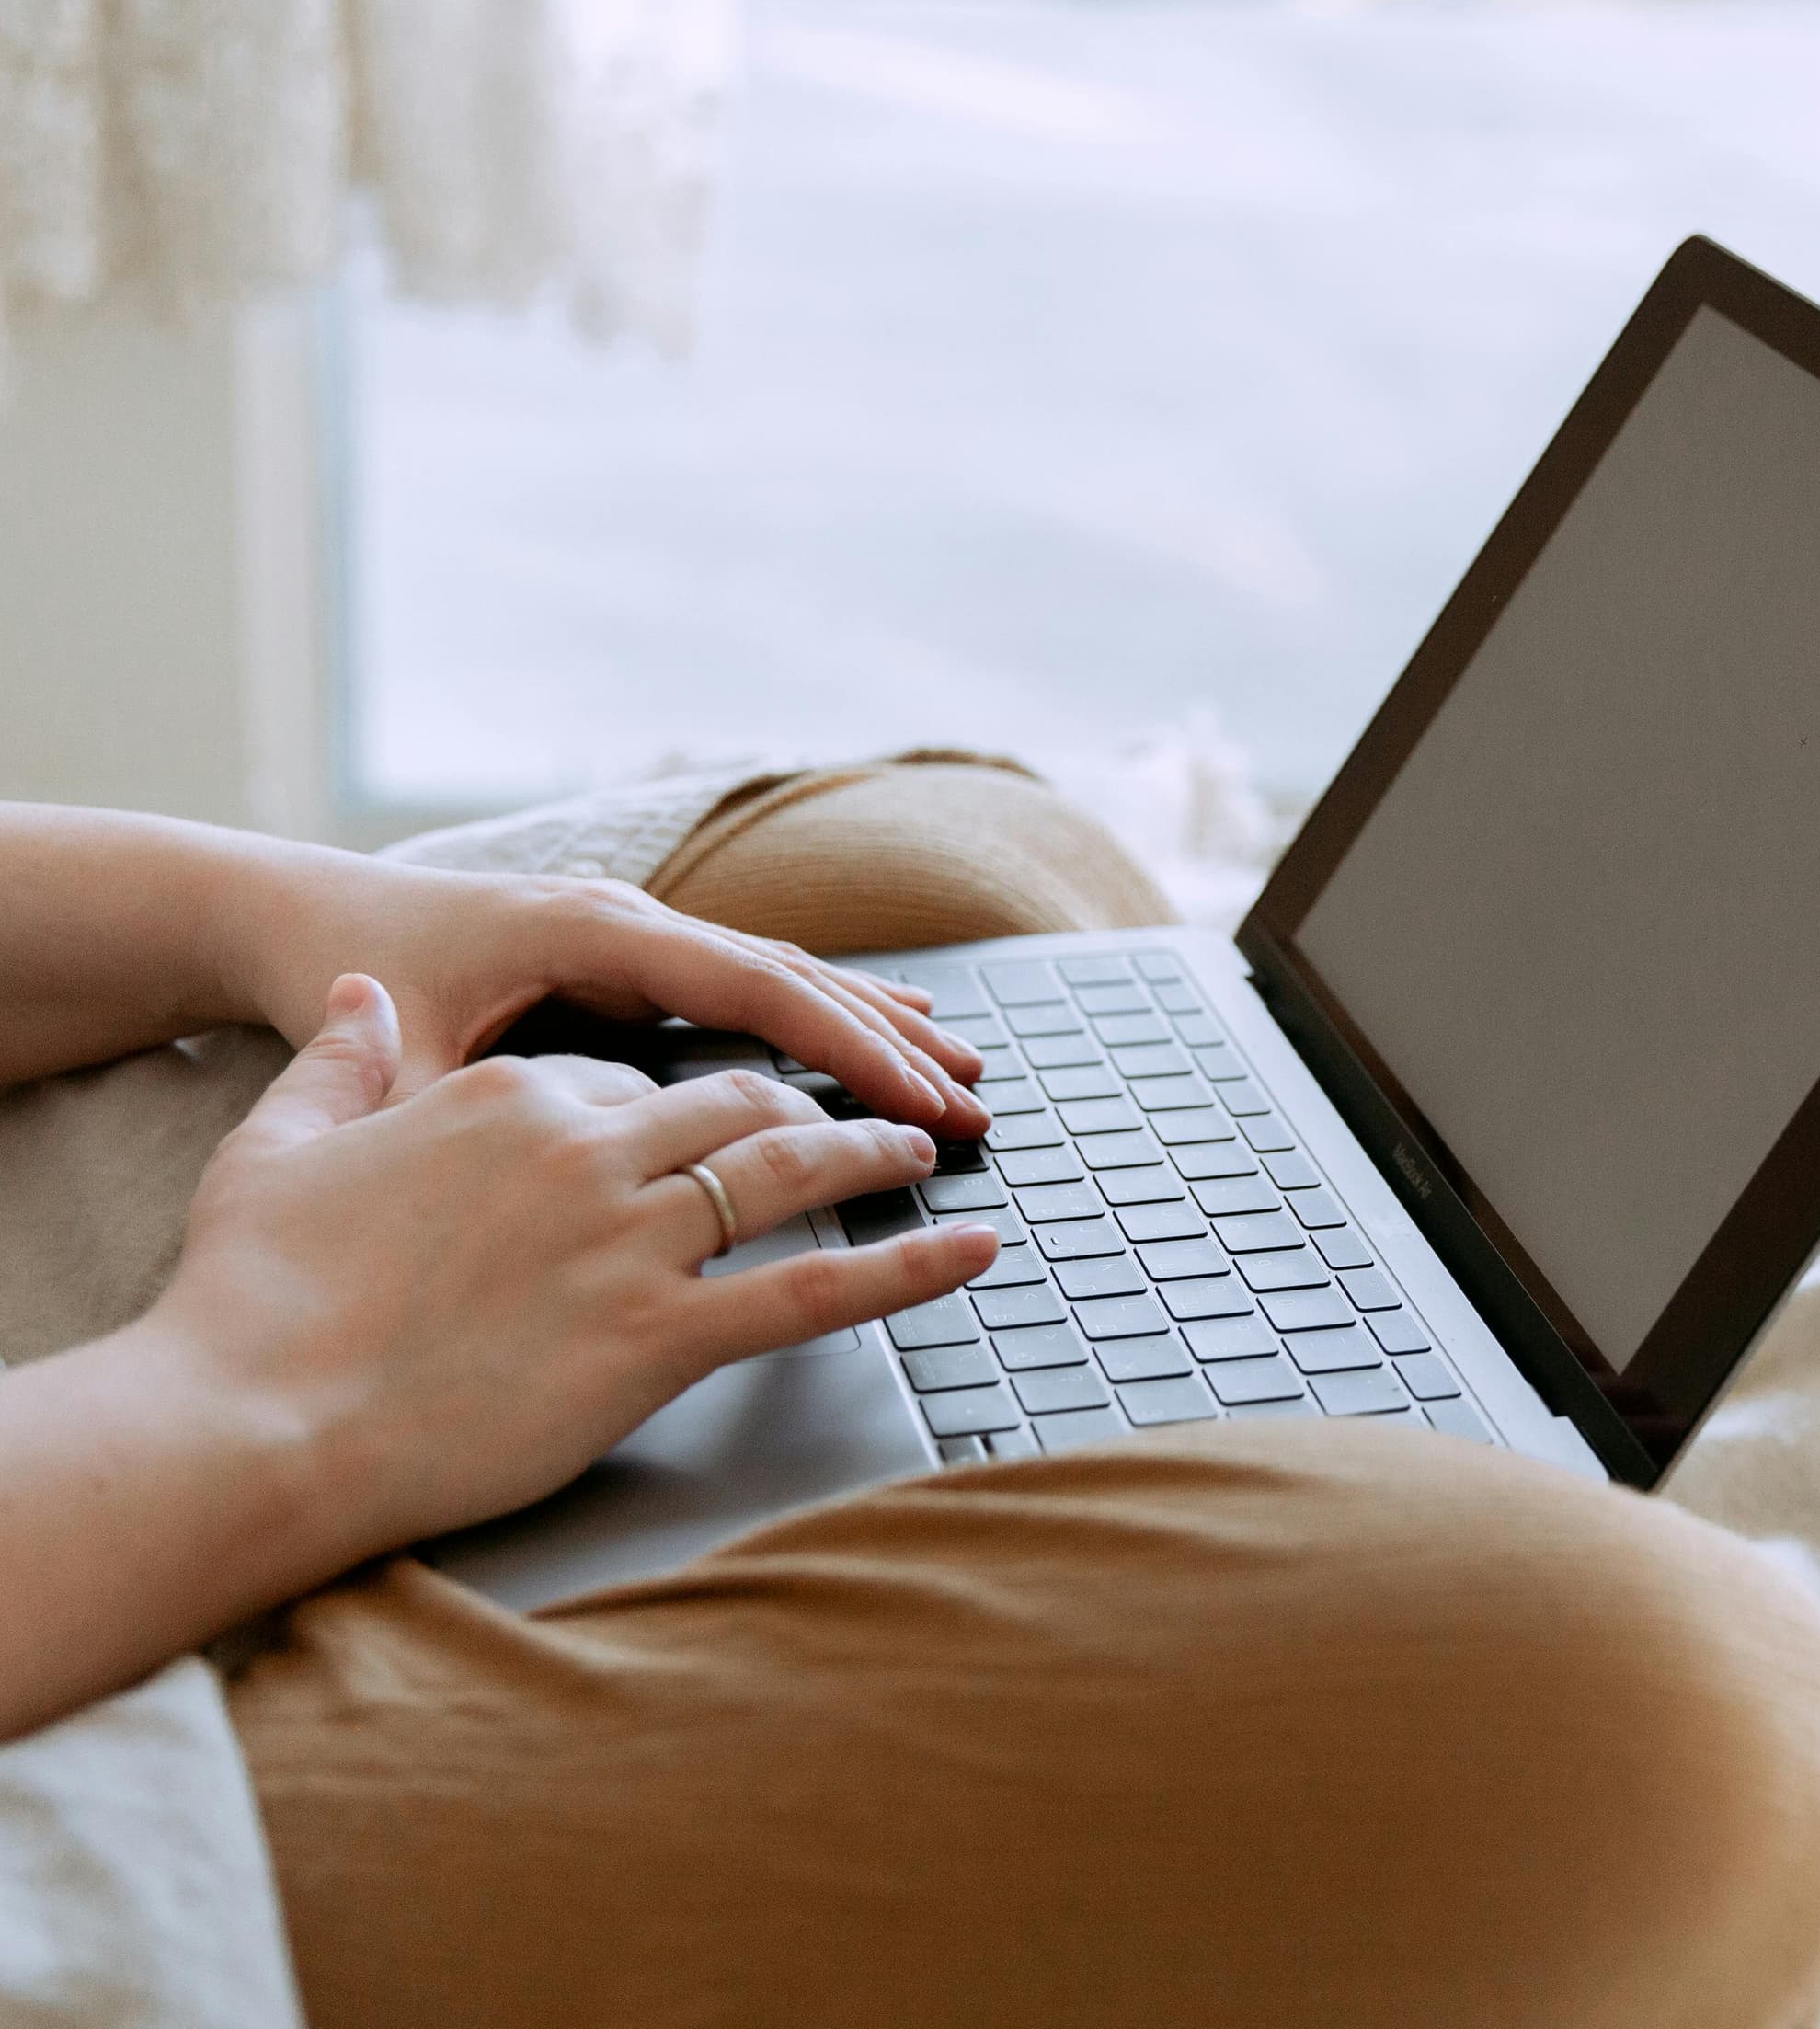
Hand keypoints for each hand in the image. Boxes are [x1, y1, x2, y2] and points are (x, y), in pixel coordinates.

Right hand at [143, 977, 998, 1579]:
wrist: (249, 1420)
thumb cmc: (249, 1302)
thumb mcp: (278, 1148)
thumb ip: (338, 1064)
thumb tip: (359, 1000)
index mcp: (506, 1100)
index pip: (623, 1078)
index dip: (669, 1101)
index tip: (706, 1114)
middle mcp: (584, 1151)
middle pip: (731, 1104)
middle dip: (806, 1103)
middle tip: (863, 1113)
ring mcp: (628, 1241)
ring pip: (790, 1170)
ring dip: (873, 1150)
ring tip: (926, 1144)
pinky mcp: (656, 1335)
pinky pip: (814, 1291)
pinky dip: (906, 1270)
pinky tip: (970, 1253)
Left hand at [226, 850, 986, 1133]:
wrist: (294, 914)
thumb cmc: (340, 977)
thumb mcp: (395, 1056)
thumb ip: (473, 1098)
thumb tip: (542, 1150)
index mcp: (594, 932)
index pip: (756, 987)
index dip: (847, 1045)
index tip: (919, 1096)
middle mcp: (632, 917)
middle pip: (795, 974)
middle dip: (891, 1038)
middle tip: (975, 1097)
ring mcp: (637, 929)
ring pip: (784, 970)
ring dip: (872, 1019)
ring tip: (958, 1064)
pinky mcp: (628, 954)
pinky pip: (750, 982)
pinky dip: (822, 1008)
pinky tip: (876, 1029)